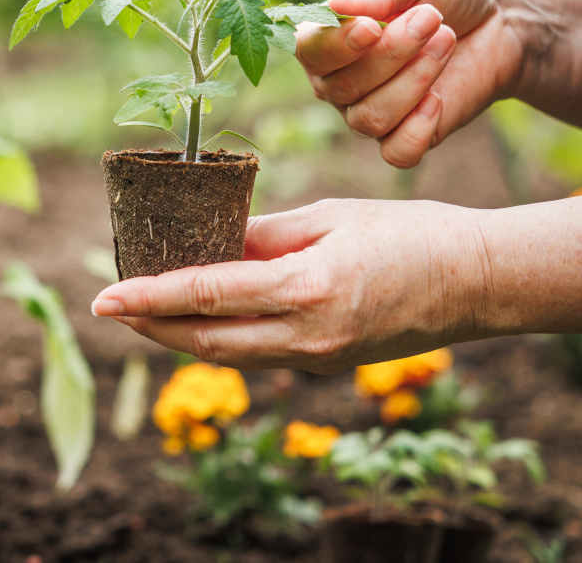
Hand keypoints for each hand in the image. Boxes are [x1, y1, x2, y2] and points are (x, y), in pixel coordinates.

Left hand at [90, 199, 485, 372]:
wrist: (476, 283)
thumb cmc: (410, 234)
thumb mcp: (331, 216)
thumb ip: (264, 233)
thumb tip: (210, 238)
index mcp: (306, 289)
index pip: (205, 296)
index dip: (148, 297)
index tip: (104, 296)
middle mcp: (306, 337)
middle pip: (204, 341)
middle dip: (150, 327)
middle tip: (111, 306)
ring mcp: (316, 360)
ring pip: (227, 355)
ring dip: (178, 337)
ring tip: (144, 312)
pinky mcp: (325, 365)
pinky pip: (256, 356)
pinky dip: (218, 339)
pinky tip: (200, 317)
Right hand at [298, 0, 526, 167]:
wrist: (500, 19)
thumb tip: (338, 6)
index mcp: (328, 39)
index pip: (309, 51)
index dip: (337, 45)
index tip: (374, 27)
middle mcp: (338, 82)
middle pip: (341, 88)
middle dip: (392, 53)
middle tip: (432, 18)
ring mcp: (369, 113)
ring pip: (370, 119)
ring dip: (414, 80)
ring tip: (446, 42)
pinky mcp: (406, 137)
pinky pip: (396, 153)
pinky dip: (418, 128)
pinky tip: (439, 98)